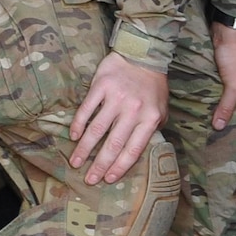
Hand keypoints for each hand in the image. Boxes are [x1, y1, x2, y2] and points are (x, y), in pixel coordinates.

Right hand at [68, 52, 167, 184]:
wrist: (143, 56)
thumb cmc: (152, 87)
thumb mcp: (161, 110)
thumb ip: (151, 130)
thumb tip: (138, 151)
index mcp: (150, 118)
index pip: (133, 149)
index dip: (120, 166)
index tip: (109, 179)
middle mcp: (133, 110)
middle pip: (113, 144)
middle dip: (100, 164)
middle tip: (89, 179)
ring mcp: (116, 98)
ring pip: (97, 129)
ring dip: (85, 149)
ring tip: (76, 162)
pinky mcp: (102, 86)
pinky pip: (87, 109)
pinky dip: (79, 125)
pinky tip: (74, 137)